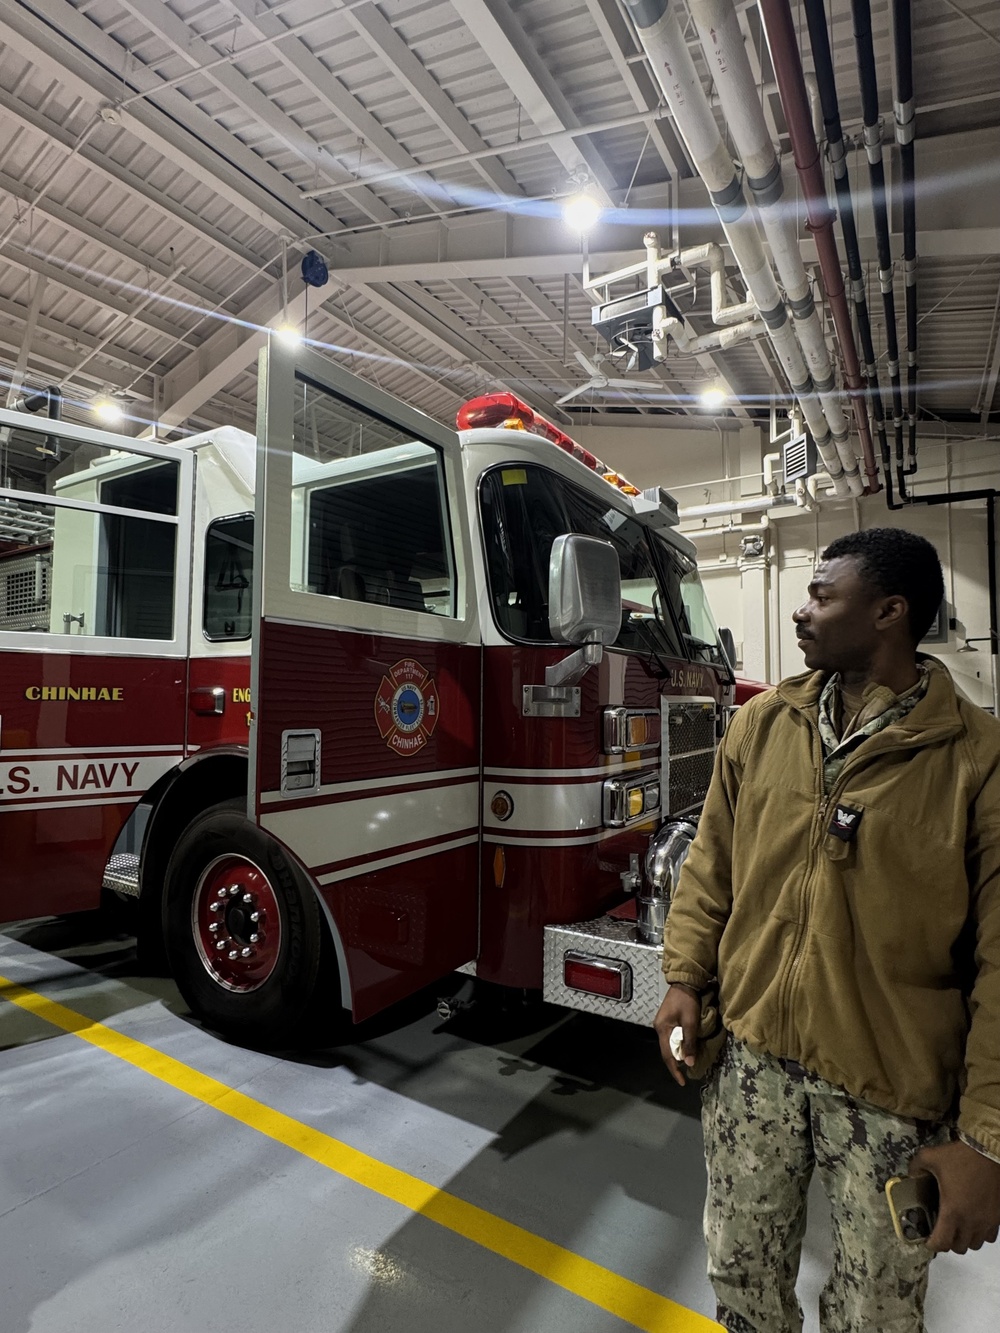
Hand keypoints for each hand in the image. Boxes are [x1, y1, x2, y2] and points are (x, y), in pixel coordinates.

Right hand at [653, 983, 700, 1086]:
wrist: (684, 982)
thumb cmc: (687, 1001)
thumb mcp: (691, 1022)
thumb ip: (689, 1042)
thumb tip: (689, 1063)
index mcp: (662, 1029)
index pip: (667, 1055)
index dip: (674, 1070)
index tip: (682, 1082)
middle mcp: (659, 1028)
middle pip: (666, 1051)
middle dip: (676, 1063)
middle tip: (686, 1074)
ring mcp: (662, 1023)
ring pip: (669, 1045)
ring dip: (678, 1054)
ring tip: (687, 1063)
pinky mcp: (667, 1020)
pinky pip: (671, 1038)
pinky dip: (678, 1046)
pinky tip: (685, 1049)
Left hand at [910, 1139, 999, 1253]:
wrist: (989, 1151)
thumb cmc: (960, 1157)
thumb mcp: (930, 1156)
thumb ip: (916, 1167)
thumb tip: (911, 1175)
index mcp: (952, 1211)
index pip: (942, 1243)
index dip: (932, 1244)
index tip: (927, 1239)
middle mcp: (971, 1222)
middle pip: (960, 1247)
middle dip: (948, 1242)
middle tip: (942, 1229)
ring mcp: (987, 1221)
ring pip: (976, 1244)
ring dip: (965, 1239)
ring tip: (958, 1225)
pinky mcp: (998, 1217)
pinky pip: (990, 1236)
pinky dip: (981, 1233)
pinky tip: (974, 1220)